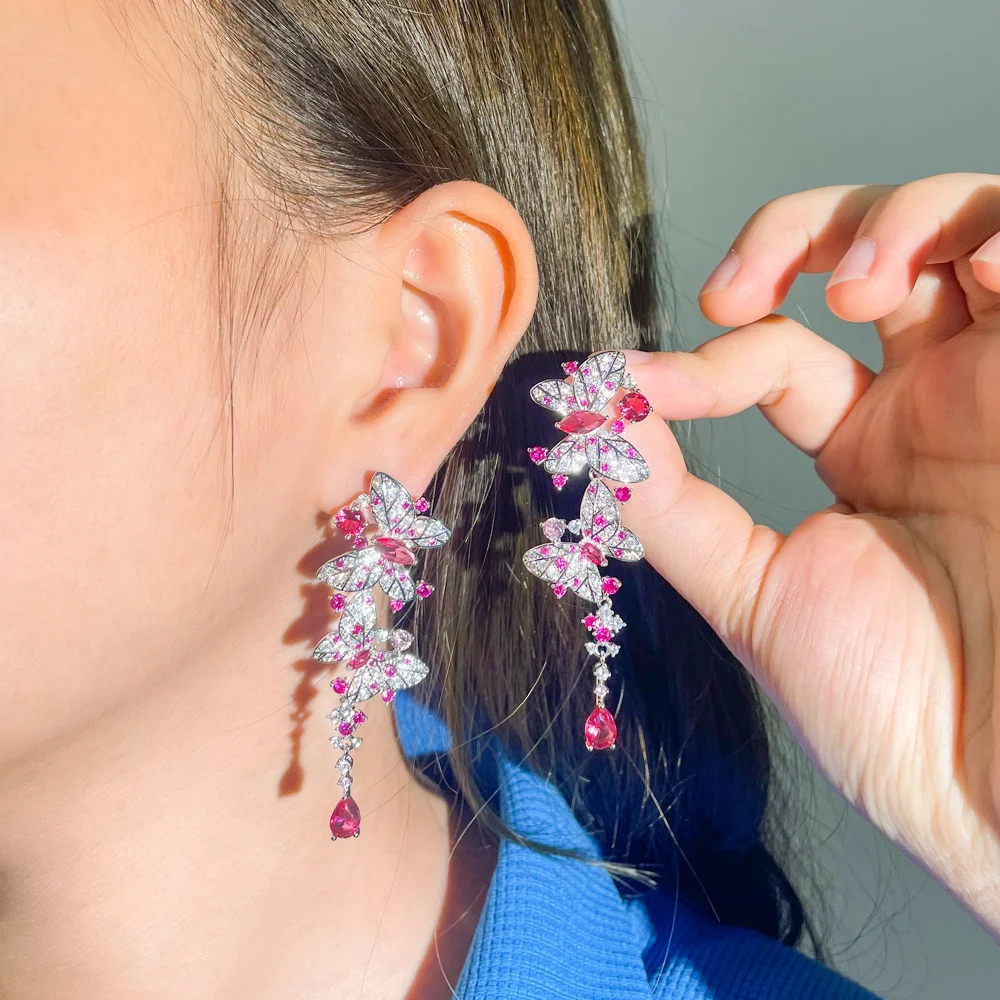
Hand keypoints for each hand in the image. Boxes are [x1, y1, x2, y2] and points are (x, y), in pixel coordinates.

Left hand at [623, 173, 999, 938]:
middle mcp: (938, 399)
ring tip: (858, 291)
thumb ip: (672, 508)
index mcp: (864, 443)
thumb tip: (591, 425)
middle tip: (738, 295)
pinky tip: (979, 275)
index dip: (707, 358)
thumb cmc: (895, 708)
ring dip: (900, 222)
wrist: (997, 780)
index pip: (777, 352)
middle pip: (875, 251)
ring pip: (968, 227)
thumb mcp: (755, 596)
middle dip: (801, 236)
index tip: (642, 392)